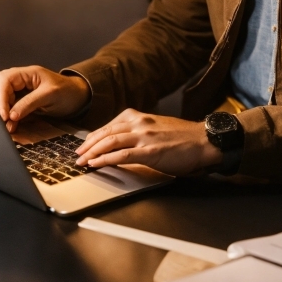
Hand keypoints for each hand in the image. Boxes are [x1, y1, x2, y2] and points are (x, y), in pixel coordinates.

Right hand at [0, 66, 89, 131]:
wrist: (76, 98)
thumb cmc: (66, 92)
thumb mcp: (50, 95)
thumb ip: (29, 103)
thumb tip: (10, 115)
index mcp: (26, 73)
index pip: (4, 80)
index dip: (0, 97)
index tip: (4, 115)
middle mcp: (18, 79)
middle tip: (1, 119)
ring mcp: (17, 90)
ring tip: (5, 123)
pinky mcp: (18, 101)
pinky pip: (4, 106)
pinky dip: (3, 115)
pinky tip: (9, 125)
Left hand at [75, 109, 222, 175]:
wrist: (203, 140)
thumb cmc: (183, 138)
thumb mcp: (157, 128)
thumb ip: (140, 133)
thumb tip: (123, 145)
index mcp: (140, 117)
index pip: (110, 125)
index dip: (95, 135)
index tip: (86, 143)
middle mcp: (139, 123)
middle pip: (106, 132)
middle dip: (88, 144)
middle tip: (77, 153)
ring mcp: (144, 136)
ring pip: (110, 141)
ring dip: (92, 152)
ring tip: (81, 160)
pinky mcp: (150, 151)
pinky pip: (122, 155)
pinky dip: (106, 159)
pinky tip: (96, 164)